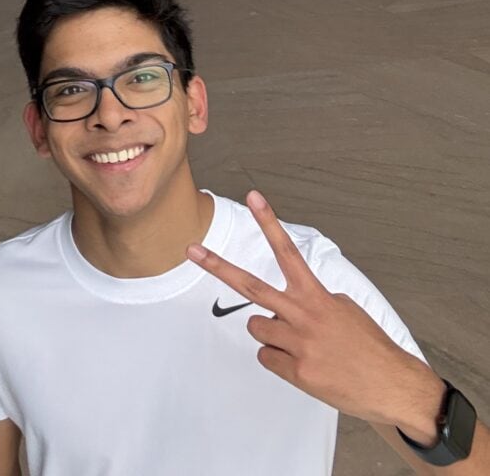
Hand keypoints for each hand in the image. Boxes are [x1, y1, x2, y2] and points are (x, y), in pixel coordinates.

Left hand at [187, 190, 444, 441]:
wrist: (392, 385)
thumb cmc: (368, 345)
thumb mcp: (344, 309)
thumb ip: (312, 301)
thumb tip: (290, 305)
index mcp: (316, 295)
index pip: (288, 251)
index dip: (270, 223)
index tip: (253, 197)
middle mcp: (303, 315)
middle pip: (251, 287)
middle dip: (218, 266)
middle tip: (191, 250)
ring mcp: (297, 344)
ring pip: (257, 328)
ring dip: (270, 333)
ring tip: (301, 343)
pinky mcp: (296, 372)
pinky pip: (268, 358)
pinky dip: (280, 360)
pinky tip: (305, 364)